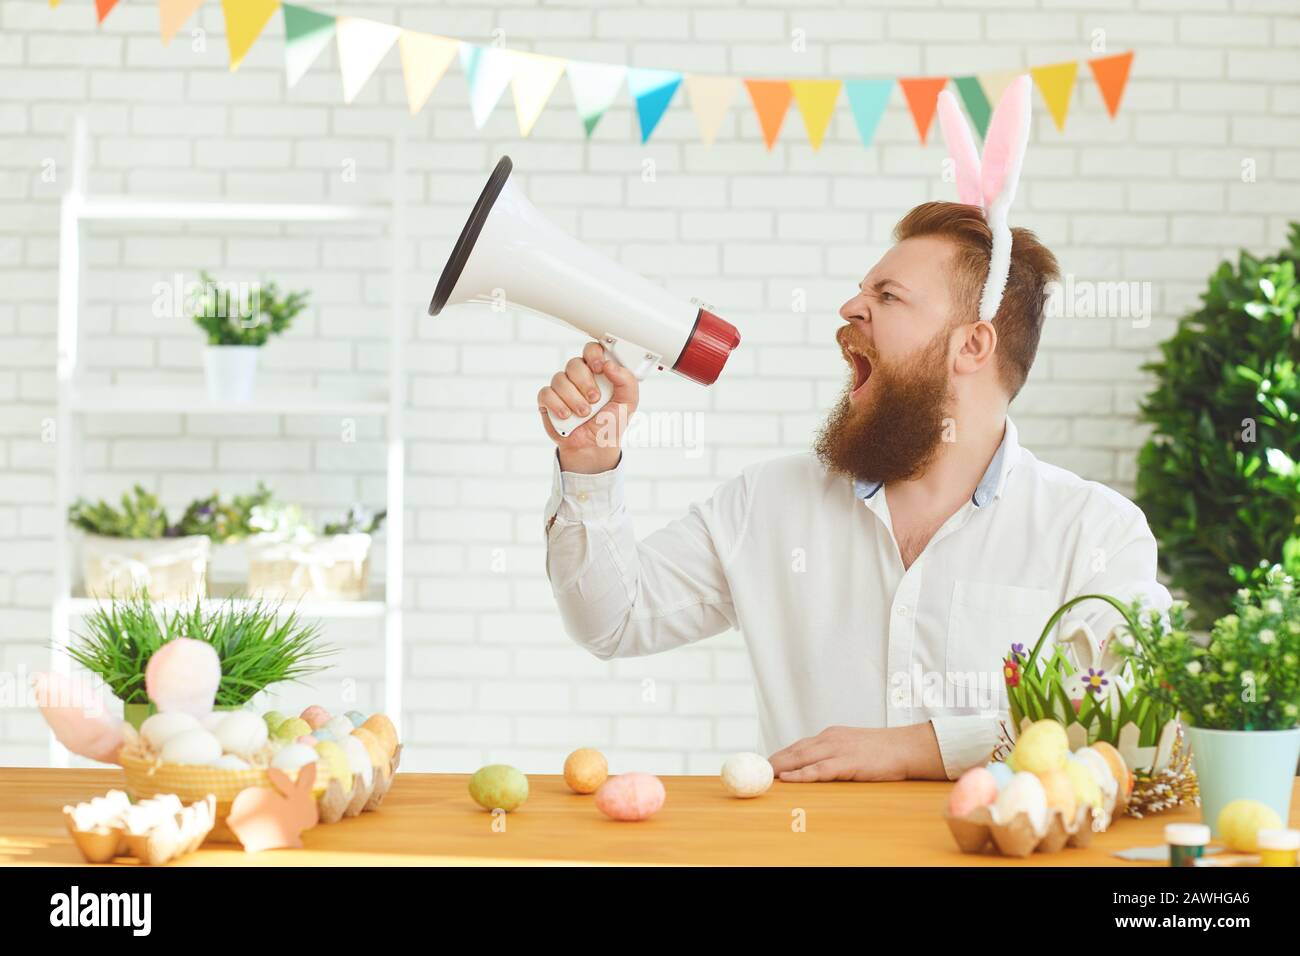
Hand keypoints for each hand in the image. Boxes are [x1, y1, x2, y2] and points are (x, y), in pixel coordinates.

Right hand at [538, 341, 639, 474]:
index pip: (591, 350)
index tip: (599, 368)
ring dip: (574, 398)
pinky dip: (557, 405)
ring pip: (560, 379)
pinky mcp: (548, 401)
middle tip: (595, 399)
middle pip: (574, 364)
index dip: (593, 354)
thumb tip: (610, 365)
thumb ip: (626, 381)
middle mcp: (578, 377)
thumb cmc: (610, 423)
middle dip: (585, 383)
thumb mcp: (628, 402)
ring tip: (584, 413)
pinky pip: (547, 394)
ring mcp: (562, 388)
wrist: (595, 447)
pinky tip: (567, 415)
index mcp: (597, 371)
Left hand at [768, 723, 945, 781]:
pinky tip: (788, 779)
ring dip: (781, 767)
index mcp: (831, 735)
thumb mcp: (853, 746)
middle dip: (774, 761)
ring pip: (802, 758)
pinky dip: (801, 774)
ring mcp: (838, 749)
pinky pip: (819, 769)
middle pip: (795, 750)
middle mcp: (830, 738)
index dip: (781, 755)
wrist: (906, 747)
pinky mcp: (847, 762)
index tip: (765, 764)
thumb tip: (816, 766)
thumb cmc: (882, 750)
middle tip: (756, 771)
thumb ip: (834, 753)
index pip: (799, 745)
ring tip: (764, 775)